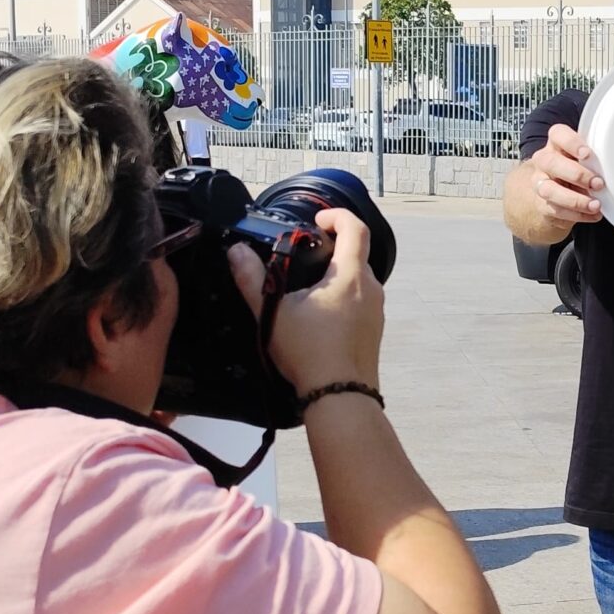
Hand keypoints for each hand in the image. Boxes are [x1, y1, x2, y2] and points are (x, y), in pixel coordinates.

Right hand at [229, 208, 383, 395]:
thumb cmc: (309, 351)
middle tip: (304, 253)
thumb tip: (236, 251)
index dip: (337, 215)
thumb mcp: (273, 313)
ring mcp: (377, 311)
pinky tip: (319, 315)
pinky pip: (360, 301)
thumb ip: (252, 279)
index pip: (355, 228)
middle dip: (332, 246)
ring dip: (337, 274)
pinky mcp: (374, 330)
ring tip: (306, 286)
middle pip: (356, 253)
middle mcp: (371, 288)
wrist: (341, 397)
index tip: (317, 219)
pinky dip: (343, 296)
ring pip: (358, 279)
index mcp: (350, 276)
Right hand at [522, 122, 603, 233]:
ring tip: (596, 205)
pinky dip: (578, 214)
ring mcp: (540, 183)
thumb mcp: (584, 160)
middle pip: (550, 162)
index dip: (572, 143)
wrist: (555, 196)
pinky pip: (556, 210)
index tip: (587, 154)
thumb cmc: (576, 170)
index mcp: (556, 144)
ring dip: (575, 199)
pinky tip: (593, 214)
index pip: (558, 134)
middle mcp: (544, 161)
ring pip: (549, 190)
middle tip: (598, 183)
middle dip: (577, 174)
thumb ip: (595, 158)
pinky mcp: (542, 204)